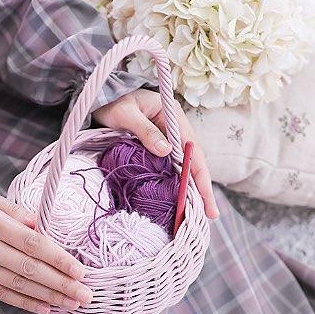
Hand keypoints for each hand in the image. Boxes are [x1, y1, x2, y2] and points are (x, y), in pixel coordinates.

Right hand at [0, 187, 91, 313]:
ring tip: (72, 304)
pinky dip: (26, 303)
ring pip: (18, 285)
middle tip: (85, 295)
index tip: (80, 271)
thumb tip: (42, 226)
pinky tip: (47, 308)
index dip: (57, 259)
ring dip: (49, 296)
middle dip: (60, 283)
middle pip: (29, 268)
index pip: (31, 244)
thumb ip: (15, 211)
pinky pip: (3, 295)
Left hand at [92, 89, 219, 219]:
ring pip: (186, 167)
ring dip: (192, 190)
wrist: (104, 98)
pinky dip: (179, 185)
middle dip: (202, 189)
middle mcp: (177, 130)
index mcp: (174, 118)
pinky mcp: (160, 149)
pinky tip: (181, 200)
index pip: (193, 150)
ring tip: (197, 214)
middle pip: (194, 162)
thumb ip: (144, 131)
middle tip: (210, 215)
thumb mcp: (126, 114)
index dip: (201, 175)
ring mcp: (170, 140)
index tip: (206, 196)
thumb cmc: (114, 103)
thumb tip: (166, 151)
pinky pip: (174, 169)